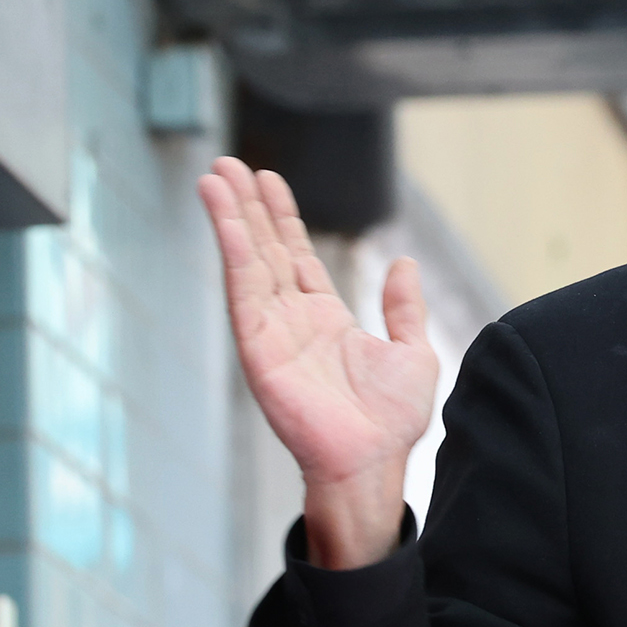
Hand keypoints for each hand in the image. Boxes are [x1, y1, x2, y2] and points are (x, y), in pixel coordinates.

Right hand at [198, 157, 438, 568]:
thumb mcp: (412, 351)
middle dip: (247, 206)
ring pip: (248, 263)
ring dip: (230, 219)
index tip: (267, 180)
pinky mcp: (258, 349)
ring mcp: (271, 333)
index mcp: (323, 320)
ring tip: (215, 176)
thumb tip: (404, 263)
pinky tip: (227, 220)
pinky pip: (244, 292)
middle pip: (264, 250)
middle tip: (228, 163)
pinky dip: (235, 254)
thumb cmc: (392, 422)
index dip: (281, 218)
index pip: (294, 256)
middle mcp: (291, 321)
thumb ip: (403, 307)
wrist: (374, 463)